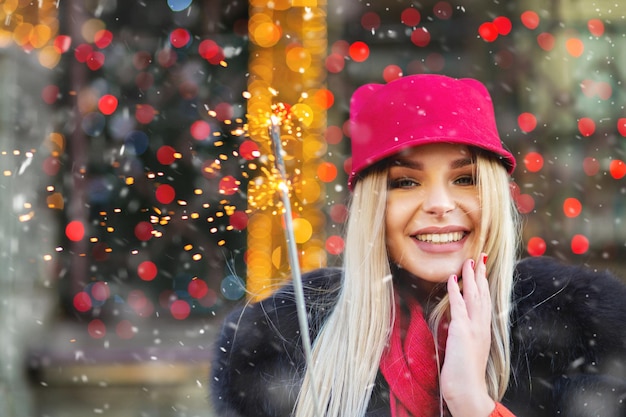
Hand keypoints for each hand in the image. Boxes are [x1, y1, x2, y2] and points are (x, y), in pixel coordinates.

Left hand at [440, 254, 495, 416]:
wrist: (468, 391)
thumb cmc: (465, 374)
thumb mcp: (466, 349)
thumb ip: (463, 335)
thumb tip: (456, 324)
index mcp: (484, 330)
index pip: (485, 302)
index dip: (484, 284)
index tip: (483, 269)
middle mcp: (482, 326)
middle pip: (483, 295)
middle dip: (481, 275)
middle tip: (480, 257)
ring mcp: (473, 328)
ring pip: (474, 296)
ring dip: (471, 277)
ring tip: (469, 261)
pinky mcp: (462, 332)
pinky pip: (458, 306)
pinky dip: (455, 291)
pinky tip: (452, 279)